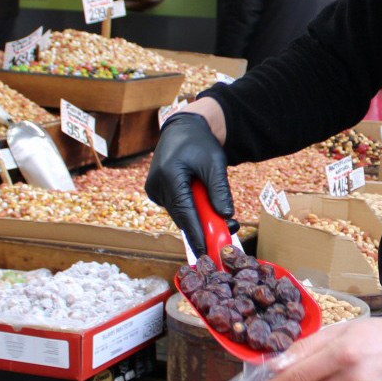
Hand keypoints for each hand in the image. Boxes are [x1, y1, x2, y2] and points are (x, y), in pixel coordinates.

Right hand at [144, 104, 236, 256]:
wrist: (183, 128)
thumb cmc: (201, 143)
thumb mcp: (215, 164)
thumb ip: (219, 191)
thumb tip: (226, 216)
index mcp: (169, 176)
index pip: (184, 212)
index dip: (196, 234)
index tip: (205, 252)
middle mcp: (157, 185)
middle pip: (181, 216)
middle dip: (203, 228)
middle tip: (227, 233)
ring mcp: (154, 189)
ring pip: (179, 213)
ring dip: (198, 218)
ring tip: (221, 218)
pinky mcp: (156, 191)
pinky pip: (176, 207)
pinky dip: (191, 210)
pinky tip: (205, 205)